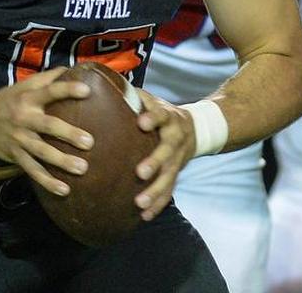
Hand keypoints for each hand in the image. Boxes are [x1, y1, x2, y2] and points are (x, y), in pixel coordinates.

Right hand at [0, 68, 94, 196]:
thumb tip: (74, 69)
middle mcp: (24, 118)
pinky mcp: (15, 156)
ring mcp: (19, 139)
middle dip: (69, 134)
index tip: (87, 90)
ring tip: (82, 168)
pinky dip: (47, 181)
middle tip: (89, 142)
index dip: (67, 89)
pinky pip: (32, 170)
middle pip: (48, 126)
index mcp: (28, 98)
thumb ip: (48, 78)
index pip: (50, 91)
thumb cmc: (10, 100)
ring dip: (61, 161)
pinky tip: (64, 189)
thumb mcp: (24, 85)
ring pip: (42, 152)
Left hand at [133, 90, 196, 220]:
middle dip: (154, 162)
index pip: (160, 115)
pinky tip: (145, 216)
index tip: (141, 123)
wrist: (196, 129)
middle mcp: (175, 139)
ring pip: (169, 177)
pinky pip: (169, 191)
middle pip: (166, 152)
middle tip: (140, 173)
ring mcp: (177, 159)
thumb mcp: (154, 101)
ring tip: (139, 203)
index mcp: (168, 118)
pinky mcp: (177, 174)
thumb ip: (134, 97)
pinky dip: (158, 204)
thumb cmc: (163, 114)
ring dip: (155, 191)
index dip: (152, 118)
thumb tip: (106, 86)